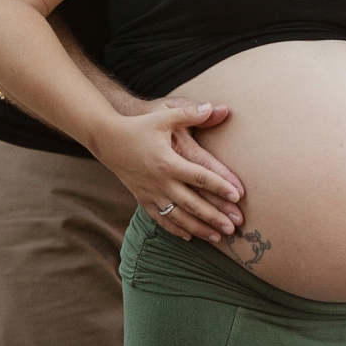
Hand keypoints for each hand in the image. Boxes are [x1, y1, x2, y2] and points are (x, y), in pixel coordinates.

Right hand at [94, 101, 244, 243]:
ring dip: (199, 228)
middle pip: (192, 203)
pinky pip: (161, 219)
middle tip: (235, 226)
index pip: (199, 176)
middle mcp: (160, 181)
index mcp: (168, 161)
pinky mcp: (142, 199)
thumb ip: (190, 114)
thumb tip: (214, 107)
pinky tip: (190, 237)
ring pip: (178, 216)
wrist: (107, 140)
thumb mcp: (164, 116)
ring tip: (219, 237)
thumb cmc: (139, 126)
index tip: (238, 196)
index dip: (220, 186)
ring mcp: (150, 193)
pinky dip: (176, 229)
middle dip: (214, 216)